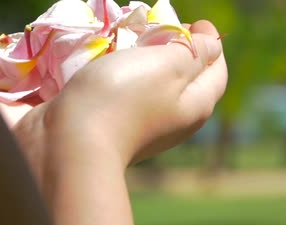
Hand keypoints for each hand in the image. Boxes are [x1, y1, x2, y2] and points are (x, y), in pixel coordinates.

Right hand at [12, 20, 226, 224]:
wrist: (68, 141)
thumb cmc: (122, 97)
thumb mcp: (169, 65)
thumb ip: (196, 51)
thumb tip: (212, 45)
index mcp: (195, 106)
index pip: (217, 71)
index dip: (210, 42)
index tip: (195, 22)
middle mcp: (173, 120)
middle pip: (186, 78)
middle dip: (178, 48)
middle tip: (160, 26)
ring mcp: (142, 126)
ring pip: (153, 84)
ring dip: (145, 59)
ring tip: (131, 38)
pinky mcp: (112, 125)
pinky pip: (126, 93)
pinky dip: (122, 73)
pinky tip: (108, 61)